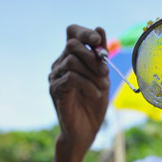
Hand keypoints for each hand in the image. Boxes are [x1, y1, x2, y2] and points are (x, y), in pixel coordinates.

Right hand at [49, 25, 109, 156]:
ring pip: (72, 61)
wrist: (85, 132)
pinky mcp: (56, 90)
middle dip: (92, 56)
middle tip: (106, 72)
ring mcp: (55, 77)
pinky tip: (96, 95)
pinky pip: (71, 77)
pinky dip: (88, 85)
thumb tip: (99, 29)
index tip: (97, 41)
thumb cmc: (93, 105)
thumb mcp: (102, 78)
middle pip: (72, 44)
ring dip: (92, 73)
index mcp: (71, 58)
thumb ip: (100, 56)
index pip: (72, 32)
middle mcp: (60, 64)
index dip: (84, 33)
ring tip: (103, 88)